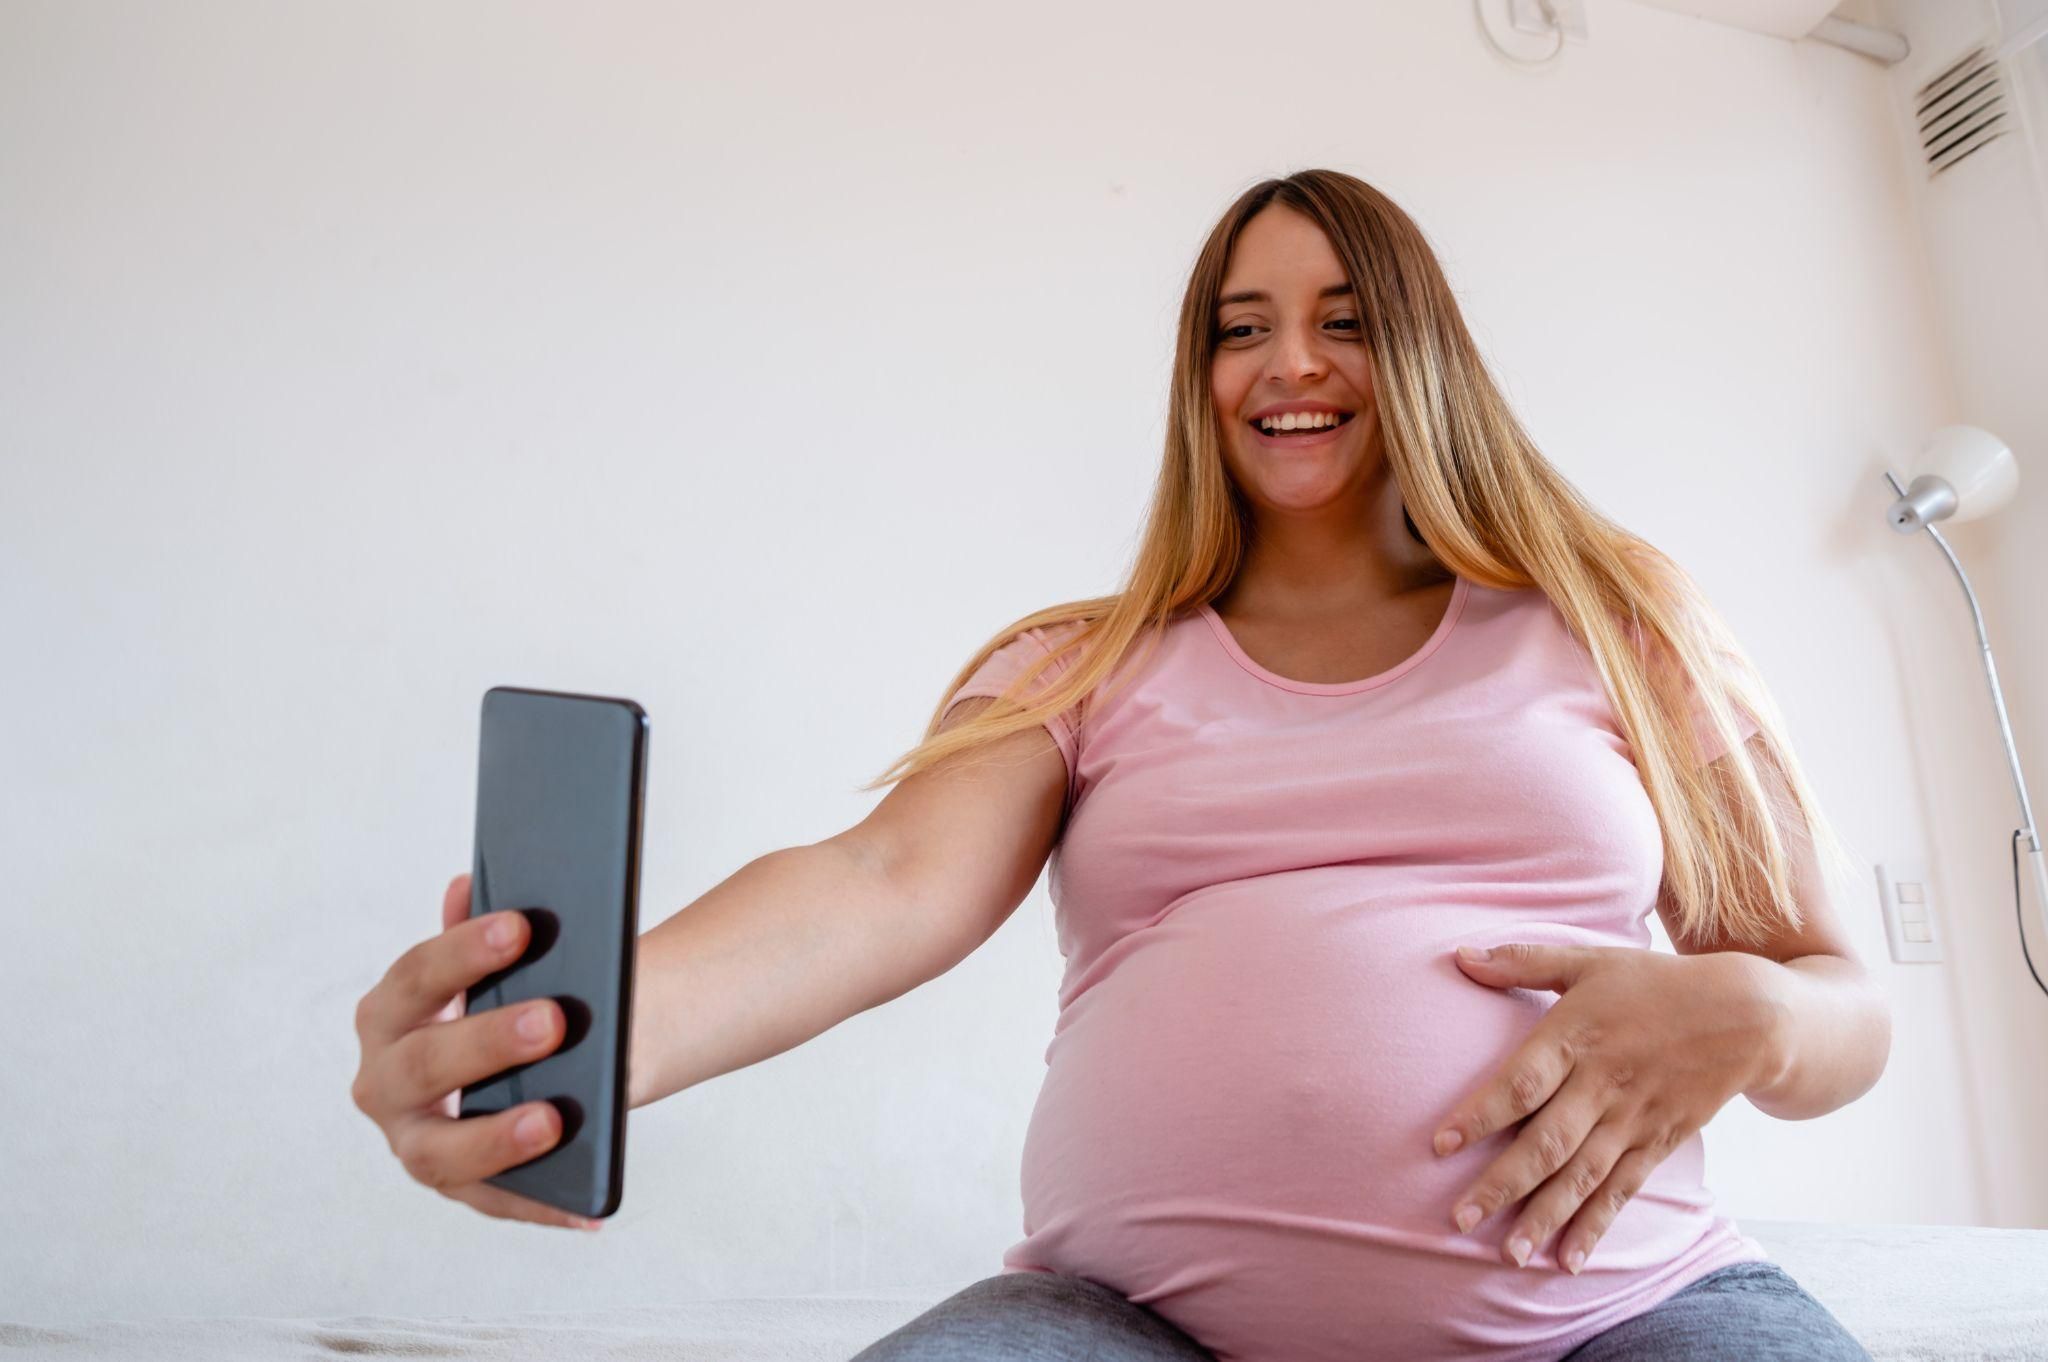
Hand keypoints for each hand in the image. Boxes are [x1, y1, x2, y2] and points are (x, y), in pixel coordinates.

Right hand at [350, 872, 601, 1230]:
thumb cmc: (503, 1001)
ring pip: (440, 1150)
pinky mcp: (453, 1186)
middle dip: (487, 1042)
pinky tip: (589, 1210)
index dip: (463, 951)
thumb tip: (467, 885)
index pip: (415, 978)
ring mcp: (412, 1141)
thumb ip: (477, 932)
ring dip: (496, 1137)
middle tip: (554, 1020)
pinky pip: (494, 1202)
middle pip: (423, 1063)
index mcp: (388, 1013)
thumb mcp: (493, 966)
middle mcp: (382, 1081)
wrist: (525, 1061)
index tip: (522, 926)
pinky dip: (542, 1205)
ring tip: (555, 1119)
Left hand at [1430, 943, 1779, 1274]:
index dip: (1481, 1114)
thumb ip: (1521, 961)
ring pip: (1582, 1177)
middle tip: (1458, 1219)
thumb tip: (1459, 957)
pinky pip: (1621, 1191)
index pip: (1521, 1082)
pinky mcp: (1657, 1143)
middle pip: (1547, 1142)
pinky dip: (1595, 1226)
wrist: (1746, 1015)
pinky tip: (1567, 1261)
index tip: (1439, 1145)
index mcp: (1577, 1037)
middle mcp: (1602, 1085)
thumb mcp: (1589, 961)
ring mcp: (1632, 1119)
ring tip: (1506, 1256)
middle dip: (1502, 1184)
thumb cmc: (1653, 983)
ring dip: (1543, 1217)